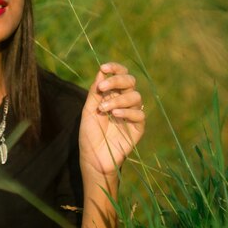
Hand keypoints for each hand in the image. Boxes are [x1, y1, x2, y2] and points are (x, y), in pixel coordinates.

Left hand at [79, 62, 144, 178]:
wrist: (93, 158)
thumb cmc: (89, 135)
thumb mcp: (88, 110)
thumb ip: (96, 91)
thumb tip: (101, 71)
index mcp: (113, 95)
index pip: (120, 75)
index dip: (115, 68)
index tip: (104, 68)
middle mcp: (124, 102)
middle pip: (130, 82)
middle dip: (117, 80)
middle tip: (103, 87)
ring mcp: (132, 115)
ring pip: (135, 96)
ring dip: (119, 99)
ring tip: (104, 109)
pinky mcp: (138, 128)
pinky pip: (139, 114)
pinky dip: (127, 112)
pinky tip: (115, 115)